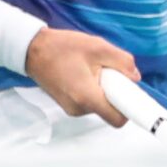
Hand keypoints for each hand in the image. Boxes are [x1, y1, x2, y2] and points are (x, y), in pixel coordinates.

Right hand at [25, 29, 141, 125]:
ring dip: (102, 89)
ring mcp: (71, 109)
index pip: (118, 119)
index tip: (131, 93)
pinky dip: (92, 89)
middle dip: (115, 93)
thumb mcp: (98, 47)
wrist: (31, 49)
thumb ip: (122, 62)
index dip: (129, 108)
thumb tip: (135, 77)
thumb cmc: (62, 47)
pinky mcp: (66, 104)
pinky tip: (83, 72)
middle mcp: (79, 109)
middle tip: (108, 71)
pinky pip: (88, 101)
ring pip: (99, 104)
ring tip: (92, 68)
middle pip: (109, 110)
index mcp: (88, 98)